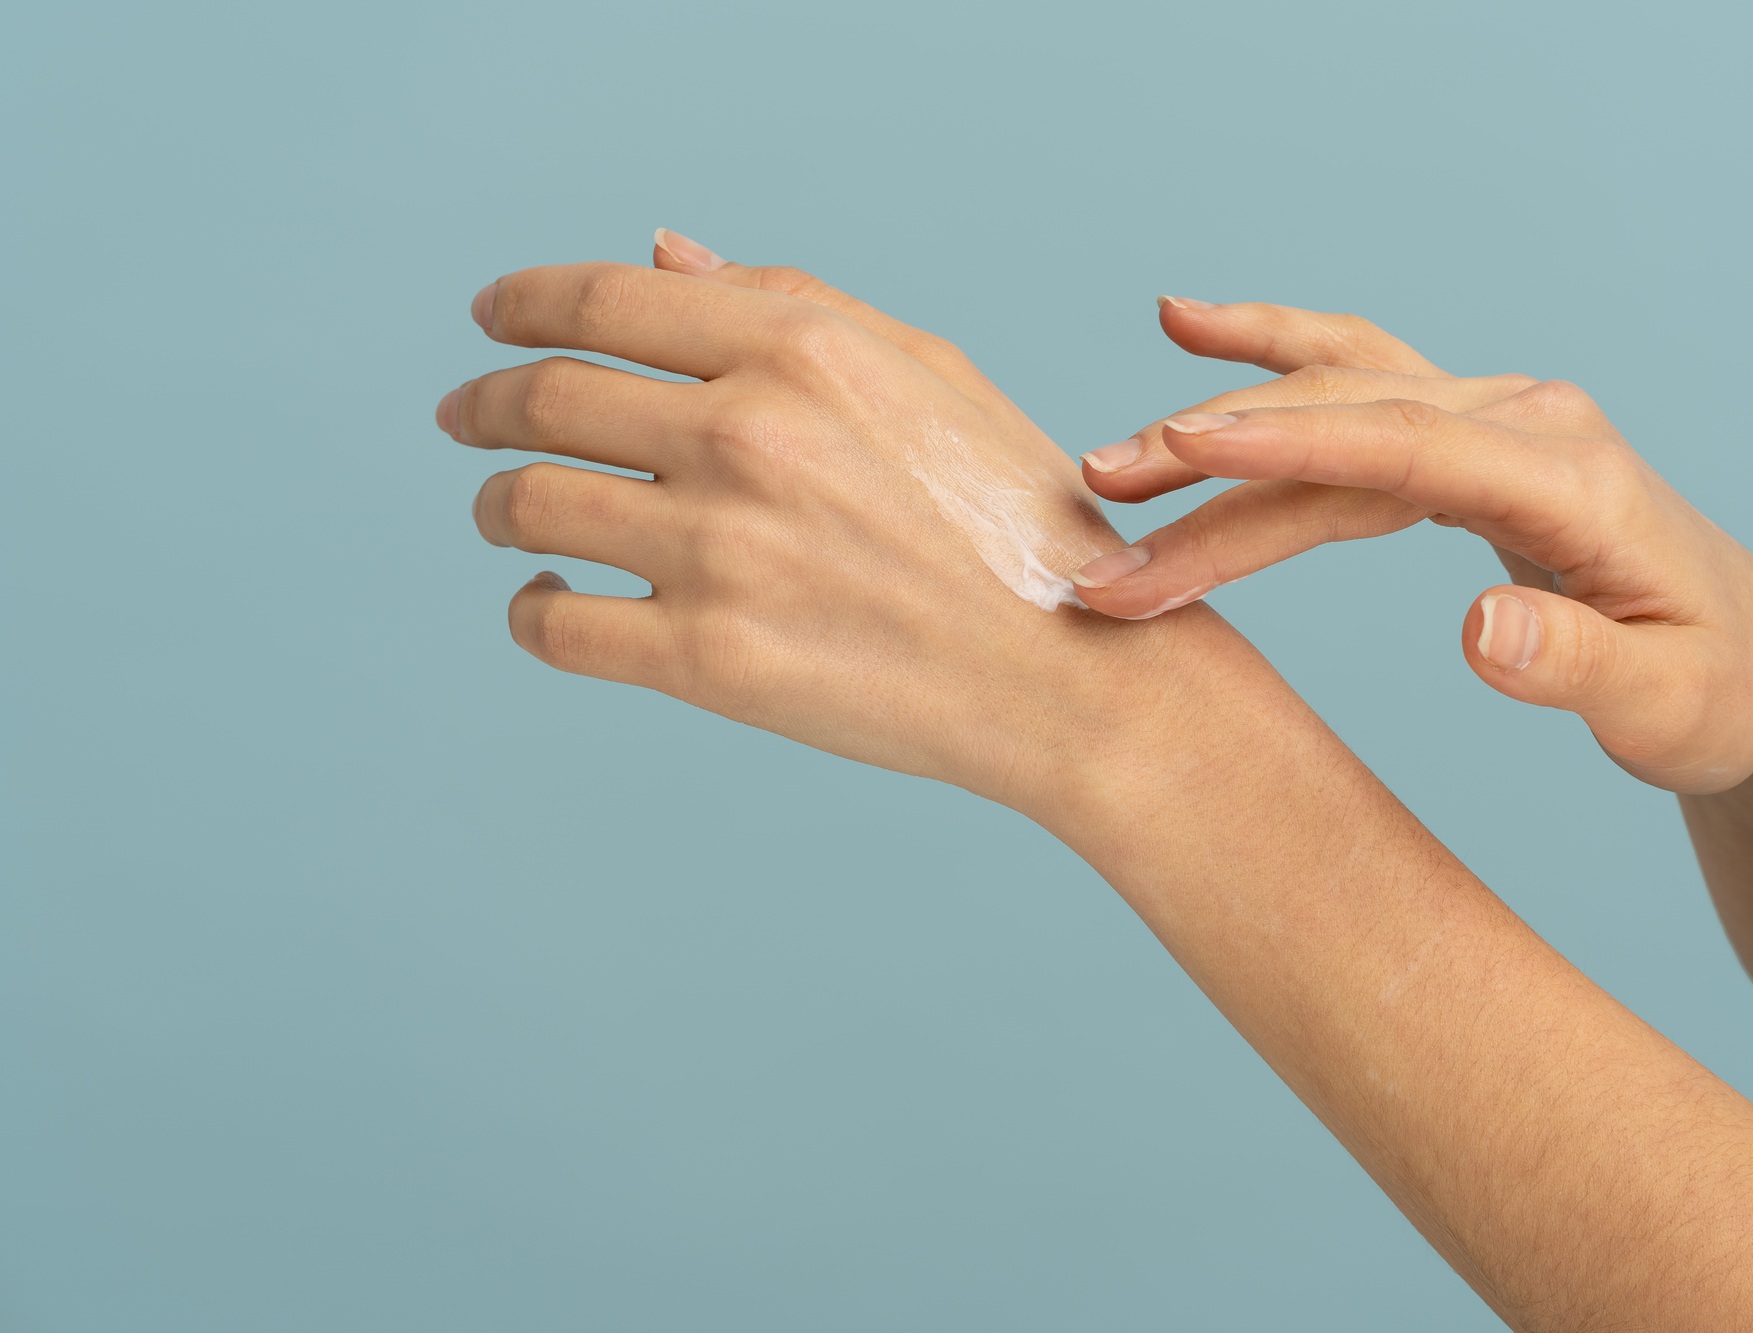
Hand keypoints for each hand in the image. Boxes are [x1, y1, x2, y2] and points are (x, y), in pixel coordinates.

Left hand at [433, 234, 1179, 815]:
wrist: (1072, 677)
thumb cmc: (1012, 520)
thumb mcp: (925, 371)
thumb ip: (787, 300)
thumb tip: (659, 256)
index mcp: (800, 347)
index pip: (600, 302)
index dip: (519, 305)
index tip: (490, 320)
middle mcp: (748, 434)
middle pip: (544, 398)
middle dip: (484, 404)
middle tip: (467, 417)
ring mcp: (722, 551)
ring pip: (528, 505)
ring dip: (495, 505)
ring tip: (505, 514)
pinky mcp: (710, 661)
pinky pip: (554, 624)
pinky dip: (531, 608)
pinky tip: (549, 600)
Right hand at [1069, 298, 1752, 793]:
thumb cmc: (1714, 694)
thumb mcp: (1667, 709)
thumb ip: (1578, 668)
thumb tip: (1478, 629)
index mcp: (1570, 478)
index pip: (1403, 444)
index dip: (1284, 445)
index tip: (1178, 448)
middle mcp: (1526, 424)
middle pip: (1343, 421)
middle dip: (1211, 456)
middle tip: (1100, 492)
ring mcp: (1496, 420)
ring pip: (1335, 397)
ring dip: (1220, 416)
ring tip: (1115, 450)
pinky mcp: (1469, 440)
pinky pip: (1356, 389)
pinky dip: (1270, 363)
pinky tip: (1196, 333)